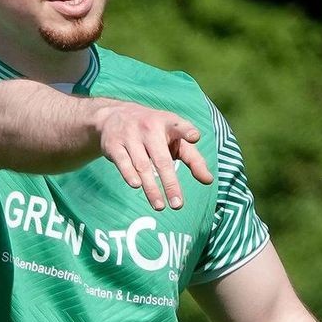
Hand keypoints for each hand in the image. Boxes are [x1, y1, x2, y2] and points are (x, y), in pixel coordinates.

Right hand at [94, 102, 214, 209]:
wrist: (114, 115)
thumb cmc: (154, 132)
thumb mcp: (175, 138)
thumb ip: (193, 158)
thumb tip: (208, 180)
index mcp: (168, 123)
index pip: (179, 126)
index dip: (187, 131)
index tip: (194, 137)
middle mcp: (149, 128)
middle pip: (161, 159)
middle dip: (170, 183)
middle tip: (178, 204)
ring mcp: (130, 135)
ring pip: (142, 165)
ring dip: (151, 188)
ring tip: (160, 206)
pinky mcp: (113, 144)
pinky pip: (122, 162)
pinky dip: (129, 174)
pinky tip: (137, 186)